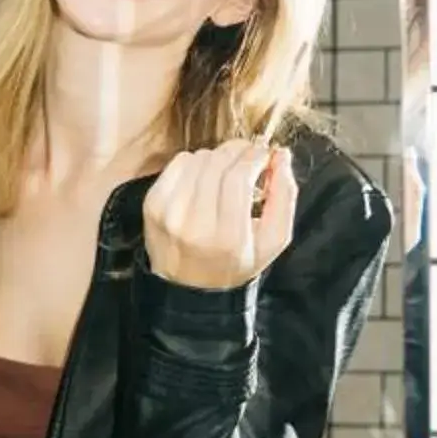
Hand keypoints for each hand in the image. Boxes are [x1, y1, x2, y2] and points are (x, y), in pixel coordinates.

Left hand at [142, 142, 297, 291]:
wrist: (189, 286)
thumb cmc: (236, 261)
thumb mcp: (272, 240)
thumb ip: (284, 196)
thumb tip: (281, 155)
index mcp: (227, 237)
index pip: (239, 177)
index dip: (255, 156)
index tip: (265, 153)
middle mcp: (194, 225)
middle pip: (218, 164)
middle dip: (238, 151)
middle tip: (249, 155)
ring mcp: (168, 213)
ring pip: (198, 159)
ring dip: (218, 156)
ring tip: (228, 170)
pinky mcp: (152, 204)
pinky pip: (177, 163)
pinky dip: (195, 162)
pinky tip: (204, 177)